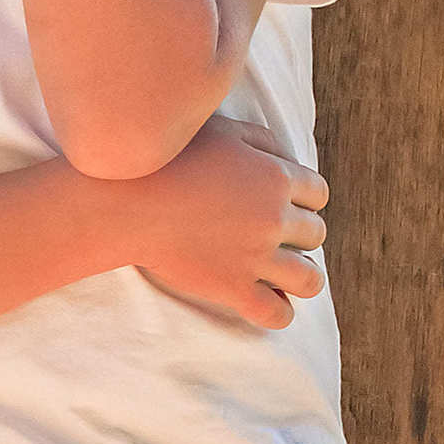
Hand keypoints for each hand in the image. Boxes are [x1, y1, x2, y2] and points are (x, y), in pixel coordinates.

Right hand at [128, 113, 329, 329]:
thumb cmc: (167, 159)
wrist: (125, 201)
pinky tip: (267, 300)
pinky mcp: (234, 288)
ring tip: (284, 274)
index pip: (318, 194)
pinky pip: (278, 313)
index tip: (288, 204)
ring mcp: (255, 256)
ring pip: (309, 279)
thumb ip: (260, 138)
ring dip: (301, 276)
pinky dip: (279, 311)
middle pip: (315, 234)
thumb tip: (288, 154)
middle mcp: (273, 218)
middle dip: (300, 234)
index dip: (305, 198)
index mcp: (273, 176)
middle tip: (275, 234)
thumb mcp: (219, 129)